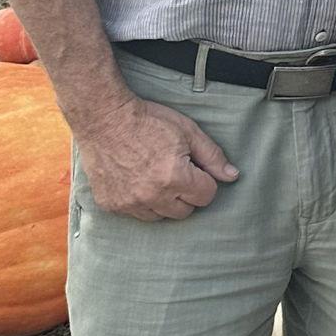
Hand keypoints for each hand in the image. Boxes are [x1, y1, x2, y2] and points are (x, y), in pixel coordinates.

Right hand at [75, 93, 238, 221]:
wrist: (104, 119)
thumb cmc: (147, 121)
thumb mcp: (188, 131)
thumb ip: (212, 156)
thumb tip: (232, 176)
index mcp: (174, 177)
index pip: (206, 196)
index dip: (204, 180)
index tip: (194, 168)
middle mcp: (152, 195)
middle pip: (185, 211)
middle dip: (186, 193)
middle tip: (175, 171)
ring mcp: (129, 203)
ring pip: (161, 216)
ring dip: (164, 201)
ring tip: (155, 175)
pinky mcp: (111, 205)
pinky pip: (136, 214)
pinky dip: (140, 202)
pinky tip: (137, 180)